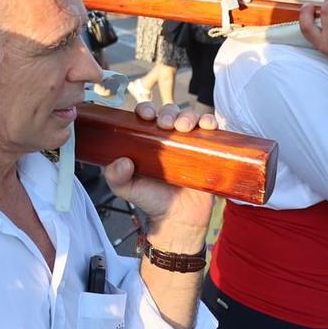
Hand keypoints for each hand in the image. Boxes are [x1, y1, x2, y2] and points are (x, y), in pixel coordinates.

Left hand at [106, 110, 217, 248]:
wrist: (178, 219)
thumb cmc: (151, 200)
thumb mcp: (127, 189)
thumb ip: (116, 176)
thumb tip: (122, 162)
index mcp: (147, 140)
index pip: (147, 115)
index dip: (146, 109)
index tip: (146, 115)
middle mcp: (169, 138)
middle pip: (171, 112)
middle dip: (169, 113)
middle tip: (166, 124)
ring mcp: (189, 143)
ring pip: (191, 117)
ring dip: (189, 116)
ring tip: (184, 128)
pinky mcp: (207, 151)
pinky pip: (211, 131)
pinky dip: (211, 122)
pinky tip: (208, 126)